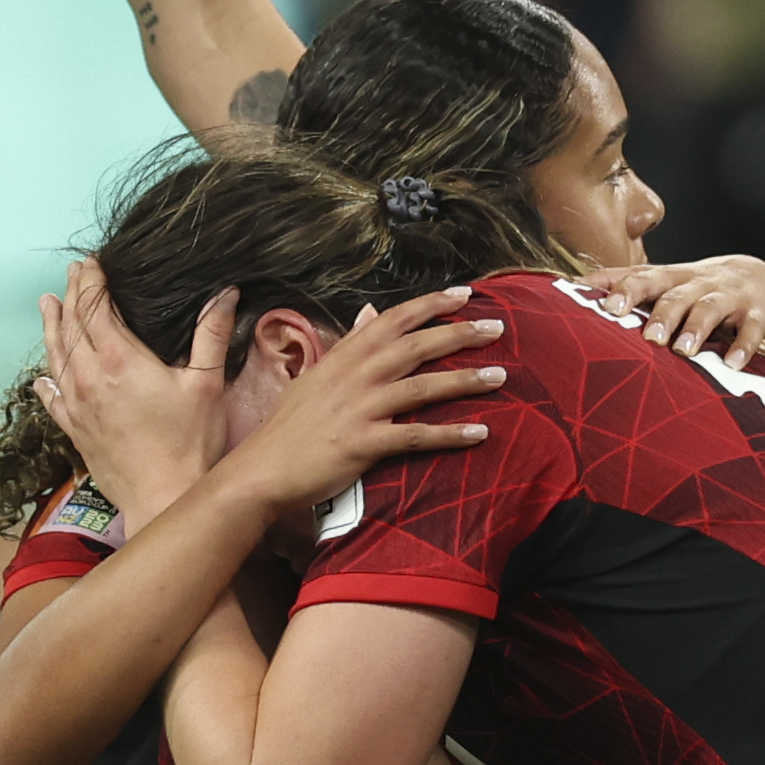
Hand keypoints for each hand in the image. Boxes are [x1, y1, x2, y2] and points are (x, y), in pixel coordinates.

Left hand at [36, 261, 232, 522]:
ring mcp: (77, 406)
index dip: (92, 281)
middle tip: (74, 273)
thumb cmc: (189, 444)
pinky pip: (53, 399)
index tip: (91, 262)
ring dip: (52, 327)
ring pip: (56, 357)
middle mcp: (89, 378)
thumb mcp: (207, 385)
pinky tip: (41, 377)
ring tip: (47, 304)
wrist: (163, 498)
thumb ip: (212, 335)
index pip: (95, 307)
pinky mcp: (75, 431)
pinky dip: (46, 381)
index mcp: (119, 360)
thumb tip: (225, 293)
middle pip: (72, 326)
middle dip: (72, 295)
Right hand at [212, 286, 506, 514]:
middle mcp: (355, 377)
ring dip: (464, 381)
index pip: (393, 320)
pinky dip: (449, 434)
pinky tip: (480, 432)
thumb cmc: (290, 426)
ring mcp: (360, 410)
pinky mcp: (363, 445)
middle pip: (416, 346)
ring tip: (501, 376)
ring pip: (422, 388)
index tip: (465, 294)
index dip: (431, 305)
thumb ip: (349, 344)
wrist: (263, 470)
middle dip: (459, 334)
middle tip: (497, 326)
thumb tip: (371, 312)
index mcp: (344, 357)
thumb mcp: (316, 375)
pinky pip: (415, 436)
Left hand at [583, 254, 764, 366]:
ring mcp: (728, 296)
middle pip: (674, 294)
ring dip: (695, 329)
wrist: (761, 281)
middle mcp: (696, 283)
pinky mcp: (757, 313)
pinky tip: (733, 364)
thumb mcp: (666, 286)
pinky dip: (743, 346)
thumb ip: (627, 289)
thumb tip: (571, 293)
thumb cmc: (698, 290)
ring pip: (709, 308)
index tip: (604, 306)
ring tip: (681, 351)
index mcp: (669, 278)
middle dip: (661, 315)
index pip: (640, 277)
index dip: (621, 289)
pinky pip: (751, 329)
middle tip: (648, 337)